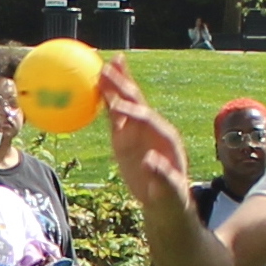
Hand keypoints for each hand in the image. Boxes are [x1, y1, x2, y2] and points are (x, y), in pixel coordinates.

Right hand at [95, 60, 191, 209]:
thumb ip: (161, 175)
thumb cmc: (170, 196)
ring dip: (114, 86)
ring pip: (123, 104)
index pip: (147, 119)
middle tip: (109, 68)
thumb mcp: (169, 189)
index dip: (132, 112)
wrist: (164, 199)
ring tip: (103, 66)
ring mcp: (136, 131)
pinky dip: (104, 102)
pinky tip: (95, 87)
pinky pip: (112, 116)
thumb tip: (150, 161)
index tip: (117, 107)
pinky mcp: (123, 138)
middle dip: (122, 86)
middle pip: (135, 102)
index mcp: (164, 137)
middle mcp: (150, 128)